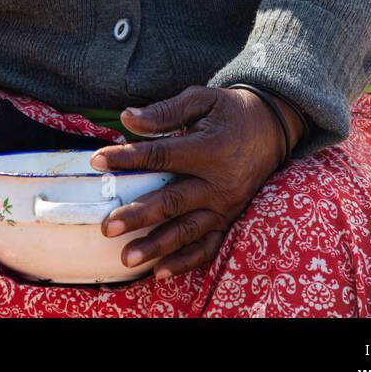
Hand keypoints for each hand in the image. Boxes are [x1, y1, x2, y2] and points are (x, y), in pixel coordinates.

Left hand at [90, 85, 303, 279]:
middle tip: (108, 226)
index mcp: (208, 149)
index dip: (127, 158)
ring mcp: (226, 204)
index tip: (97, 161)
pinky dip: (186, 261)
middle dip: (138, 215)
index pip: (160, 156)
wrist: (273, 126)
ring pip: (187, 230)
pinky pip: (209, 246)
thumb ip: (164, 112)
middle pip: (172, 201)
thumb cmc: (230, 111)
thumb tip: (128, 118)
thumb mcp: (201, 100)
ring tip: (128, 258)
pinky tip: (160, 271)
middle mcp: (219, 182)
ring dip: (157, 245)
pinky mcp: (231, 218)